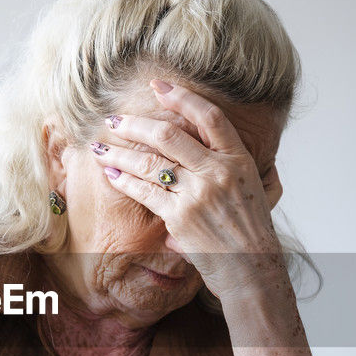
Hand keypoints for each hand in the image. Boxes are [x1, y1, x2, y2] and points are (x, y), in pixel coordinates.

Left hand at [90, 79, 286, 300]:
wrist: (253, 268)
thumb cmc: (251, 230)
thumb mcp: (255, 188)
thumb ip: (233, 165)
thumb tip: (215, 143)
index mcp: (238, 159)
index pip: (209, 117)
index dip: (182, 97)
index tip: (159, 87)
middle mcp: (219, 171)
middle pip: (169, 135)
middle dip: (135, 124)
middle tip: (114, 119)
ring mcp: (198, 193)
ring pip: (150, 162)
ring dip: (120, 151)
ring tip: (100, 147)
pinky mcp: (180, 216)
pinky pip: (144, 191)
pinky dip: (124, 180)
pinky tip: (111, 173)